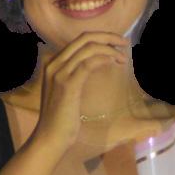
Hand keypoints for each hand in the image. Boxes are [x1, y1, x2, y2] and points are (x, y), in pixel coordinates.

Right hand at [32, 30, 129, 151]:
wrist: (50, 137)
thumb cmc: (61, 118)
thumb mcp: (67, 91)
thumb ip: (74, 75)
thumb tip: (94, 64)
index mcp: (54, 63)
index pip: (79, 40)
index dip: (100, 37)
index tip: (116, 43)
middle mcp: (54, 64)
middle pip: (84, 38)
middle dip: (108, 37)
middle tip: (124, 43)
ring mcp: (59, 73)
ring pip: (88, 49)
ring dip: (110, 50)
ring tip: (122, 58)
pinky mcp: (67, 85)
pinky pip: (88, 63)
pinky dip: (104, 59)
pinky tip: (114, 62)